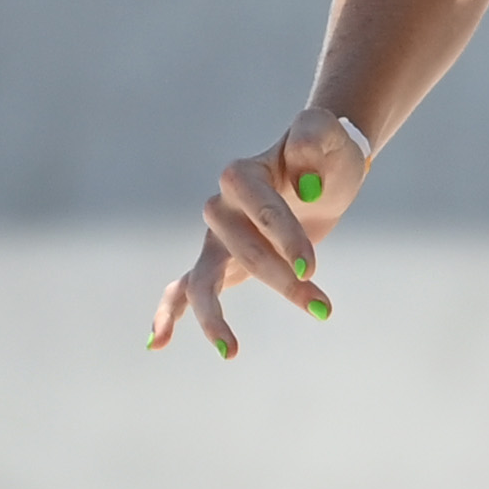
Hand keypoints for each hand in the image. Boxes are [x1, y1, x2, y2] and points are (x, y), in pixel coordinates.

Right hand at [147, 108, 370, 359]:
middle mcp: (220, 206)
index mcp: (243, 174)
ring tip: (230, 352)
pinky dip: (169, 314)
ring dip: (218, 318)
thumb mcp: (330, 135)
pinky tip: (159, 343)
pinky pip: (185, 289)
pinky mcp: (220, 261)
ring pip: (205, 281)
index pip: (261, 212)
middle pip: (243, 251)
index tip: (312, 270)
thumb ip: (316, 138)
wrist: (322, 170)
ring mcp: (215, 237)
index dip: (285, 241)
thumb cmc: (327, 153)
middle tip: (323, 307)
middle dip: (281, 281)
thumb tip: (305, 186)